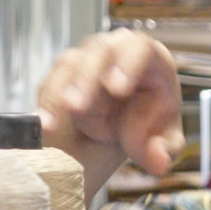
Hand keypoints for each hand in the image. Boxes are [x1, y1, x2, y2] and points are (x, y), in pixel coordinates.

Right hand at [38, 29, 184, 204]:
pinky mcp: (64, 74)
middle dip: (86, 78)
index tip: (118, 89)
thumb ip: (164, 150)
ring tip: (54, 125)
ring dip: (59, 93)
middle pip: (99, 51)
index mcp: (150, 59)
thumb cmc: (152, 123)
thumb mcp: (165, 141)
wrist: (126, 127)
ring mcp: (87, 59)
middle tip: (77, 108)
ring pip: (70, 65)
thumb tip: (158, 161)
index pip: (139, 48)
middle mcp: (117, 51)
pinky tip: (45, 126)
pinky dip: (46, 104)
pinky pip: (50, 82)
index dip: (128, 63)